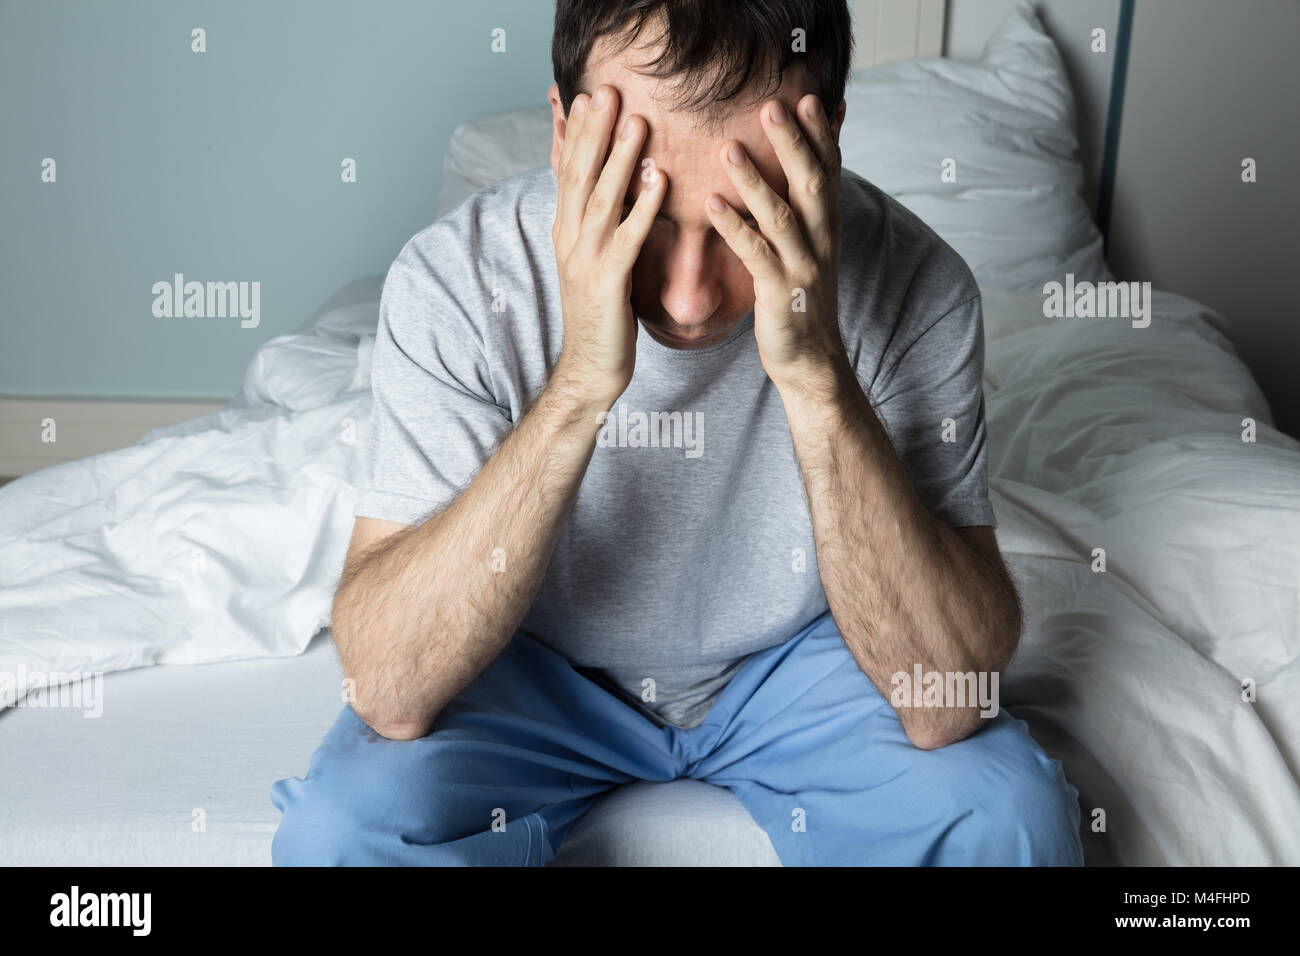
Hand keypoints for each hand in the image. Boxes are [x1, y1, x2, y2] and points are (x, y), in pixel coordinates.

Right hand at [551, 84, 665, 407]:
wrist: (590, 368)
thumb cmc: (601, 316)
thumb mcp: (594, 261)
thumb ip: (599, 224)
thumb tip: (609, 189)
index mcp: (565, 231)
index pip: (568, 171)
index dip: (577, 132)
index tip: (589, 96)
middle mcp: (569, 239)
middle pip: (580, 174)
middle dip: (594, 131)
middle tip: (607, 90)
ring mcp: (585, 260)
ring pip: (602, 198)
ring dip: (620, 158)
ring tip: (636, 121)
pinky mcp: (607, 282)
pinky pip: (628, 237)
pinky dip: (644, 205)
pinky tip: (660, 179)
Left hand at [705, 95, 845, 392]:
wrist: (810, 359)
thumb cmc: (801, 297)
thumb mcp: (811, 247)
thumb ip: (807, 207)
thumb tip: (807, 165)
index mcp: (827, 225)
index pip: (829, 169)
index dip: (820, 133)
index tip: (807, 95)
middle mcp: (821, 240)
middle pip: (809, 182)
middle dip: (791, 142)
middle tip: (770, 104)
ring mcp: (802, 266)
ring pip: (780, 215)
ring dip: (754, 180)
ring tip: (726, 147)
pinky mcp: (779, 293)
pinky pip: (755, 254)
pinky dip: (734, 228)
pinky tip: (711, 205)